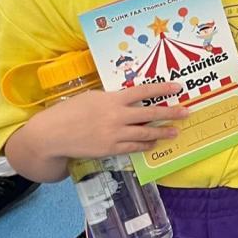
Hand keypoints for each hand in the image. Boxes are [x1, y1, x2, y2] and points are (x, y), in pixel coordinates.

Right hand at [40, 82, 187, 158]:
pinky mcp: (110, 149)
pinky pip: (133, 148)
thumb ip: (112, 99)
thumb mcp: (92, 98)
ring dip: (162, 132)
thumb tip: (128, 101)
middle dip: (170, 113)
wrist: (52, 134)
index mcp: (112, 99)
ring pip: (145, 134)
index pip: (143, 91)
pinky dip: (145, 145)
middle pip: (150, 114)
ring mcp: (114, 134)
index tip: (178, 87)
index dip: (162, 89)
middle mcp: (116, 116)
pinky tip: (154, 143)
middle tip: (186, 112)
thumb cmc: (69, 112)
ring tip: (175, 131)